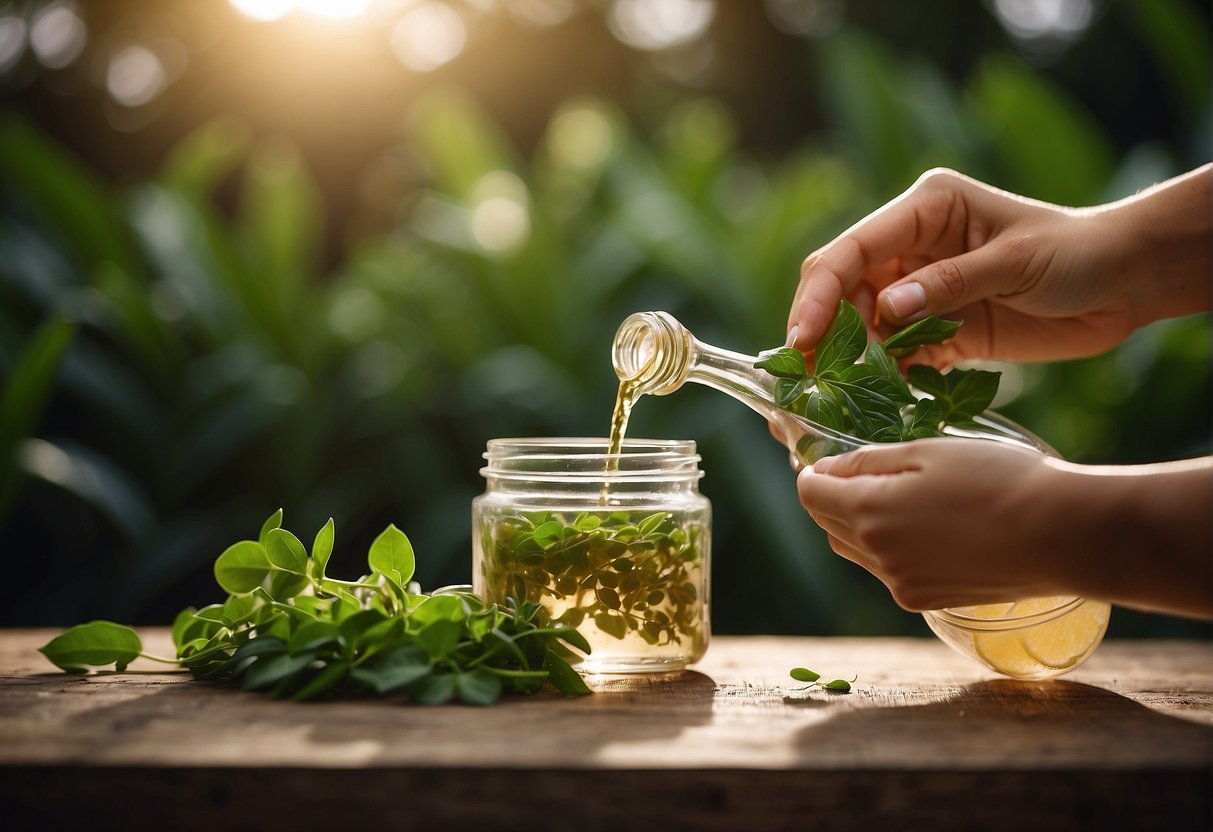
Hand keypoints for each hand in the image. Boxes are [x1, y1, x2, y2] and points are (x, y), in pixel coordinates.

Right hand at [787, 165, 1211, 366]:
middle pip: (843, 289)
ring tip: (839, 397)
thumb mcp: (1015, 262)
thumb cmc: (1078, 253)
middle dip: (824, 333)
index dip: (819, 294)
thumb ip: (949, 284)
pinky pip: (896, 355)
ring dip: (852, 361)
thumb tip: (886, 308)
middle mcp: (912, 246)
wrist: (1126, 283)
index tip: (801, 341)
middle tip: (808, 379)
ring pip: (863, 326)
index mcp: (924, 209)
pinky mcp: (938, 329)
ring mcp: (922, 289)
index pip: (851, 249)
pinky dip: (886, 378)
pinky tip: (880, 401)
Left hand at [798, 439, 1212, 618]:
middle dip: (833, 499)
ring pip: (856, 552)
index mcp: (868, 512)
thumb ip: (867, 462)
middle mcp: (876, 555)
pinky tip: (927, 530)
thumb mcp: (927, 451)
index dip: (815, 472)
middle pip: (827, 525)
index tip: (832, 459)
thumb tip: (826, 469)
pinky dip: (890, 551)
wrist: (1060, 533)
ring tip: (900, 500)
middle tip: (863, 474)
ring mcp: (900, 583)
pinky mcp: (924, 602)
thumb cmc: (997, 479)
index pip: (810, 493)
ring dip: (860, 527)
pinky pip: (888, 573)